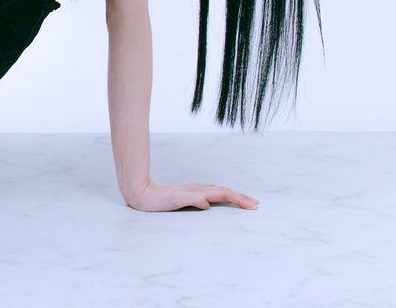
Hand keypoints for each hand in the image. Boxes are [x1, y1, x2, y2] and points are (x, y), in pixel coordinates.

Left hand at [125, 180, 259, 211]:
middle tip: (255, 204)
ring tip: (244, 201)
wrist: (140, 192)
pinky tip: (222, 198)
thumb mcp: (173, 202)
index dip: (238, 199)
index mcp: (197, 192)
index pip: (223, 194)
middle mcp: (197, 190)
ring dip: (233, 196)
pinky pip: (211, 193)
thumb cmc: (155, 200)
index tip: (252, 205)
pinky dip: (222, 195)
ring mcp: (193, 191)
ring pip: (218, 191)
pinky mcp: (188, 193)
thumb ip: (191, 201)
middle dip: (240, 197)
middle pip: (224, 191)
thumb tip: (207, 203)